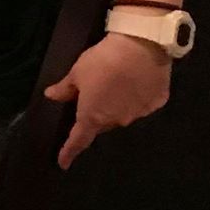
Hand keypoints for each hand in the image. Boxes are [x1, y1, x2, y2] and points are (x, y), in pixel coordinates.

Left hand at [45, 33, 172, 168]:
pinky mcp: (157, 103)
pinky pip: (142, 104)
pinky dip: (136, 97)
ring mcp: (140, 114)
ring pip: (123, 115)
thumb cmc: (103, 61)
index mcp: (93, 116)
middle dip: (94, 115)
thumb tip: (51, 96)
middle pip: (102, 124)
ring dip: (116, 106)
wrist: (141, 47)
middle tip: (92, 96)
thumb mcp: (77, 73)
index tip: (62, 163)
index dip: (69, 151)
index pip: (79, 140)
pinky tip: (135, 82)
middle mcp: (118, 121)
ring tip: (115, 84)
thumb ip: (65, 89)